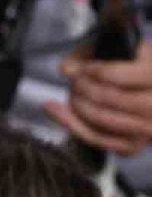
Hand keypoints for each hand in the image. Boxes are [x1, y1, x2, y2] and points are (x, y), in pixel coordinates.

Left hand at [47, 41, 151, 156]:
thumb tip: (66, 68)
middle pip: (107, 97)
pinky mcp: (131, 146)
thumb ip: (88, 54)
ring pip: (100, 119)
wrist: (148, 94)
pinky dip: (70, 123)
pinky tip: (55, 109)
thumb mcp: (115, 50)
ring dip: (77, 104)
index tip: (83, 68)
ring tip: (72, 92)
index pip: (117, 76)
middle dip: (83, 87)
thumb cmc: (130, 69)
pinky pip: (95, 137)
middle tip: (75, 80)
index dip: (93, 71)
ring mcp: (146, 129)